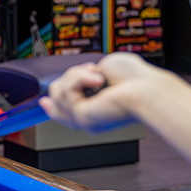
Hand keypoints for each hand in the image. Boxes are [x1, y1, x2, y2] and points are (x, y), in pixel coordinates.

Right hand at [40, 52, 161, 132]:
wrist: (146, 88)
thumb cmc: (134, 78)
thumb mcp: (100, 72)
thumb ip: (79, 80)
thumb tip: (56, 91)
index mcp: (94, 108)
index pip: (63, 110)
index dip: (52, 105)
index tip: (44, 101)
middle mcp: (87, 117)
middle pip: (55, 96)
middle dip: (71, 76)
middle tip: (96, 73)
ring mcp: (83, 119)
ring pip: (56, 91)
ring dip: (77, 75)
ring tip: (100, 77)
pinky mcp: (82, 118)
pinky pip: (65, 92)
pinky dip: (80, 79)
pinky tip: (99, 80)